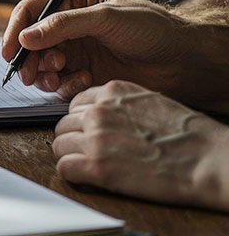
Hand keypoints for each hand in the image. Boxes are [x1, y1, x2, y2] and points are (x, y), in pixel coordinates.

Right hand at [2, 0, 228, 109]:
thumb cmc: (152, 28)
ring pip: (43, 64)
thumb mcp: (106, 18)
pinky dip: (65, 86)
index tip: (10, 50)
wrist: (184, 58)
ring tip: (58, 76)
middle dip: (29, 58)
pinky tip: (84, 82)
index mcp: (74, 1)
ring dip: (44, 74)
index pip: (32, 10)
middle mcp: (70, 25)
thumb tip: (25, 37)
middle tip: (31, 73)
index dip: (15, 29)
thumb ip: (64, 25)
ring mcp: (77, 50)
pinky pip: (61, 83)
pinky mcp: (85, 73)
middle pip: (32, 41)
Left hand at [53, 81, 228, 211]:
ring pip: (59, 145)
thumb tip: (102, 116)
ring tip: (94, 166)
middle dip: (75, 140)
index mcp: (114, 92)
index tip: (90, 133)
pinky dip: (74, 175)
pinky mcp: (97, 167)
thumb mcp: (152, 103)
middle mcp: (99, 111)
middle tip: (93, 153)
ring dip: (72, 157)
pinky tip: (91, 177)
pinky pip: (64, 168)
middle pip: (64, 125)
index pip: (76, 104)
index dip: (82, 122)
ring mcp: (95, 139)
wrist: (210, 161)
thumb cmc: (191, 136)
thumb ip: (121, 107)